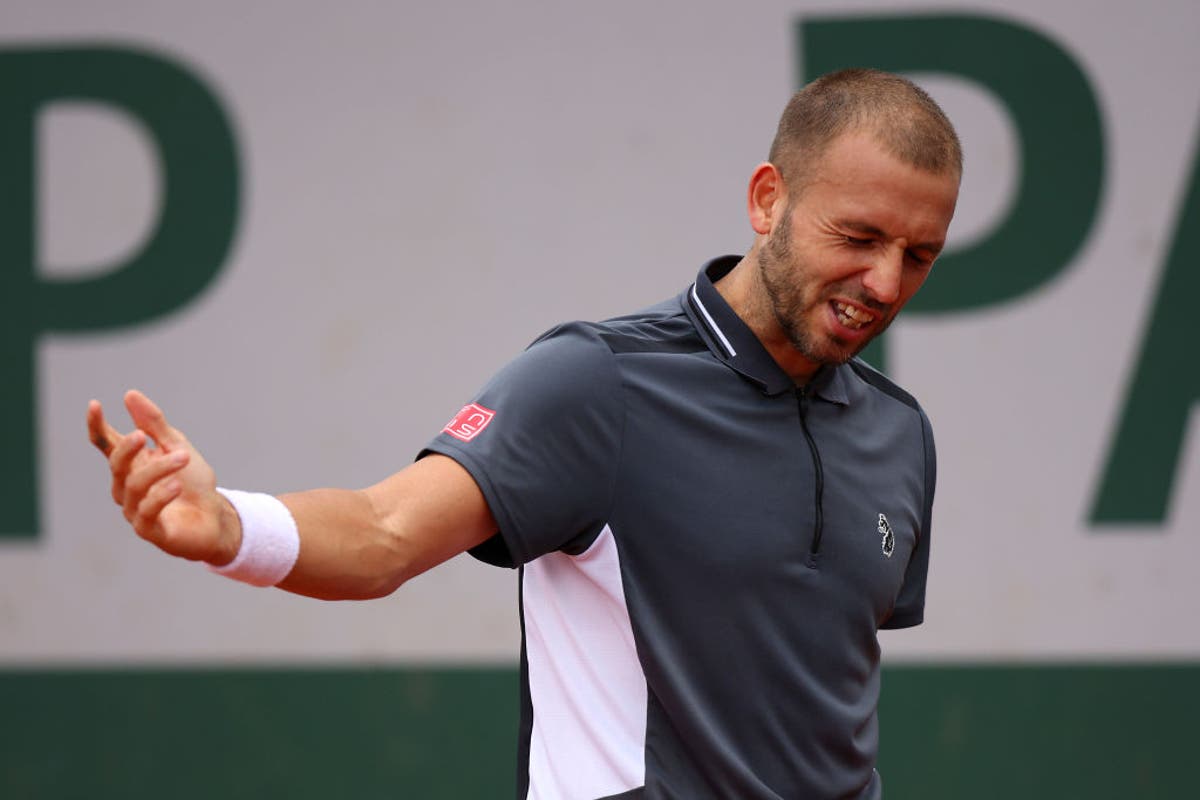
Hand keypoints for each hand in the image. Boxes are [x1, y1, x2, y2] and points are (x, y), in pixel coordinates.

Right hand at [87, 390, 239, 564]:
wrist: (216, 517)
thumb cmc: (194, 482)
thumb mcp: (178, 446)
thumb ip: (155, 424)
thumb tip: (130, 395)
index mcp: (132, 464)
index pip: (107, 444)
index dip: (97, 426)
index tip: (95, 404)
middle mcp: (127, 486)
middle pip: (116, 464)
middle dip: (127, 448)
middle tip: (143, 435)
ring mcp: (134, 509)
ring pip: (135, 485)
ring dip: (159, 468)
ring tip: (183, 457)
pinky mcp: (148, 529)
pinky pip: (147, 511)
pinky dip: (161, 496)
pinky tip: (176, 485)